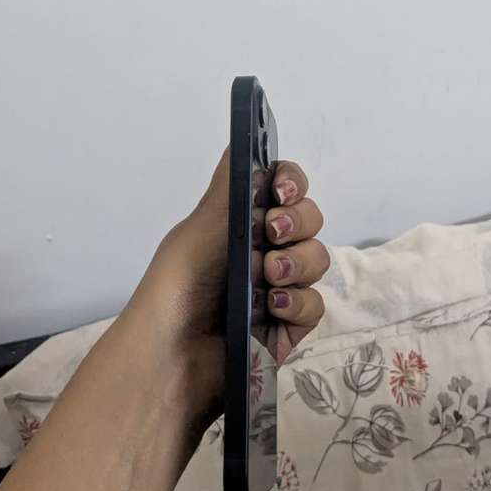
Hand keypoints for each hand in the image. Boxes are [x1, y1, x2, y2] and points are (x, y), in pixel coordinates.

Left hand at [125, 146, 328, 427]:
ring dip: (297, 262)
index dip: (292, 184)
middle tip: (273, 232)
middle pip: (309, 219)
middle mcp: (264, 250)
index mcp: (240, 223)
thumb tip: (243, 136)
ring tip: (270, 276)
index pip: (284, 189)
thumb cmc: (180, 283)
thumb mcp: (202, 225)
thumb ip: (232, 185)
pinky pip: (315, 304)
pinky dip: (297, 302)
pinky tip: (273, 308)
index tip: (281, 191)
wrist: (173, 353)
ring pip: (317, 259)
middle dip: (298, 220)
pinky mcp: (290, 327)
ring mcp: (280, 289)